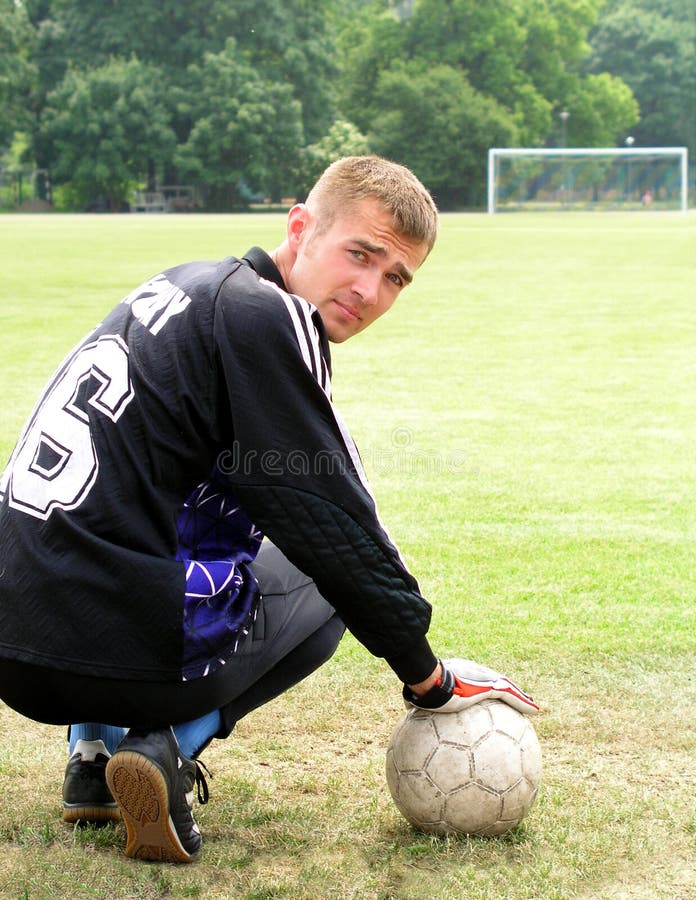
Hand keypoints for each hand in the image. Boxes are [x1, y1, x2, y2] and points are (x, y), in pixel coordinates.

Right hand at [404, 658, 539, 715]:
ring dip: (521, 697)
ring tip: (532, 706)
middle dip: (508, 690)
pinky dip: (524, 703)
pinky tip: (535, 711)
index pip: (479, 682)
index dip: (488, 687)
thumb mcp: (419, 695)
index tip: (491, 694)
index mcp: (461, 675)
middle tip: (519, 699)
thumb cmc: (422, 688)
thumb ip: (418, 700)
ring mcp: (483, 680)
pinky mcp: (489, 688)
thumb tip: (410, 706)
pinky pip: (511, 697)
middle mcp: (475, 674)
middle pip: (497, 682)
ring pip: (508, 689)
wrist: (429, 680)